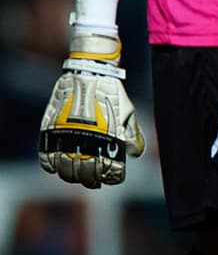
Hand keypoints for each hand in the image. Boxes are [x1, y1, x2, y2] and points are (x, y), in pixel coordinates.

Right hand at [39, 29, 144, 187]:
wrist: (89, 73)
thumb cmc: (112, 93)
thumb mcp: (128, 112)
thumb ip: (132, 135)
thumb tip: (134, 154)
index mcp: (111, 139)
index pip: (112, 171)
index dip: (113, 177)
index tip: (112, 178)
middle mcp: (89, 141)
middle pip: (87, 174)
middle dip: (92, 180)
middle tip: (94, 180)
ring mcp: (68, 137)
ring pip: (66, 170)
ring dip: (72, 175)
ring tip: (77, 174)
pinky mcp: (51, 131)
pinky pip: (47, 158)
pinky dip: (52, 165)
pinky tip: (57, 165)